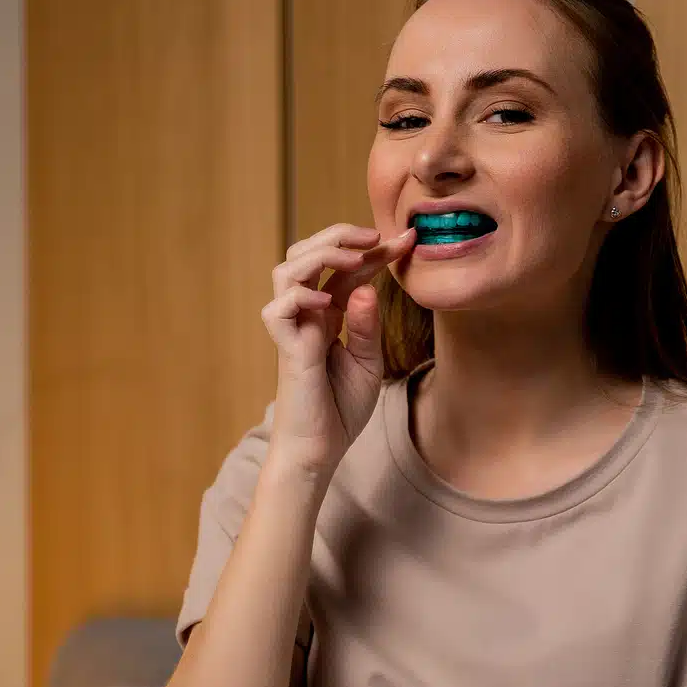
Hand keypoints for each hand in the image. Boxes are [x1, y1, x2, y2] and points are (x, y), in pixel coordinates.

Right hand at [261, 224, 415, 478]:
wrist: (319, 451)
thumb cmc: (339, 411)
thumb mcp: (368, 362)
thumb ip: (367, 325)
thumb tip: (367, 288)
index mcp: (327, 315)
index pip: (346, 269)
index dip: (374, 250)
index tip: (408, 241)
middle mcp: (307, 315)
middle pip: (307, 253)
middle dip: (340, 235)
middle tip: (376, 234)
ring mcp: (293, 329)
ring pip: (286, 270)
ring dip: (320, 253)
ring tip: (353, 255)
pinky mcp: (286, 350)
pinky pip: (277, 309)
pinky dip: (299, 295)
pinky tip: (327, 299)